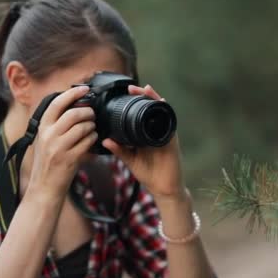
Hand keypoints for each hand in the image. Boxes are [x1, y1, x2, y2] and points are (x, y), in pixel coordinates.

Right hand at [24, 85, 97, 203]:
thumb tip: (73, 108)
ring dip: (92, 126)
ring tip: (92, 128)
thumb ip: (54, 126)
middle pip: (73, 114)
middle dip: (87, 111)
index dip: (72, 93)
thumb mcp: (44, 141)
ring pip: (83, 127)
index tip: (84, 89)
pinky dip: (93, 139)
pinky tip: (92, 140)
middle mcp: (48, 136)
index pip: (56, 103)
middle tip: (92, 114)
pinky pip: (88, 142)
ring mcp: (59, 148)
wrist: (44, 189)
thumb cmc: (47, 164)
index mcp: (42, 129)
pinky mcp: (70, 159)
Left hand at [102, 85, 188, 203]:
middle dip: (145, 96)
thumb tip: (105, 139)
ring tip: (145, 90)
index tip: (125, 94)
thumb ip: (119, 150)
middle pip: (152, 109)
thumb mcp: (130, 160)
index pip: (141, 114)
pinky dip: (165, 113)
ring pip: (162, 112)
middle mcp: (157, 132)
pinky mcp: (172, 140)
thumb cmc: (150, 174)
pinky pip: (169, 123)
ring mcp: (165, 135)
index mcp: (147, 135)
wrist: (164, 189)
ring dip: (154, 100)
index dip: (135, 103)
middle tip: (133, 88)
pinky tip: (161, 103)